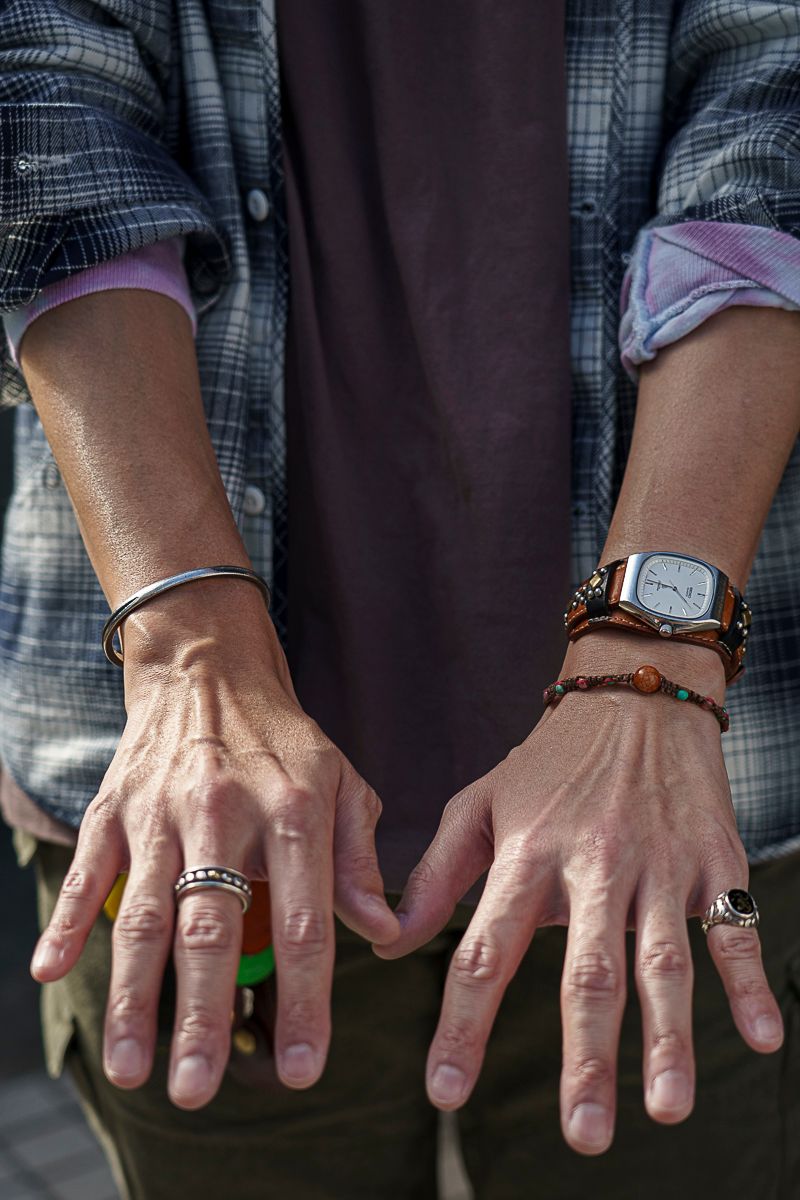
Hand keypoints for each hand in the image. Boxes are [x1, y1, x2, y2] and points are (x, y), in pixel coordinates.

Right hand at [30, 582, 400, 1108]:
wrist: (210, 668)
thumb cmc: (285, 740)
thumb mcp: (343, 783)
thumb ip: (360, 859)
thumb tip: (386, 932)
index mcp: (294, 811)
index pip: (304, 923)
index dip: (304, 1000)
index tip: (302, 1067)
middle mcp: (226, 813)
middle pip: (213, 928)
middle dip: (203, 1015)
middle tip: (197, 1090)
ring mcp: (163, 811)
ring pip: (145, 913)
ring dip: (134, 993)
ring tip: (133, 1066)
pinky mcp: (116, 806)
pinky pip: (91, 869)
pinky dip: (69, 920)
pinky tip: (52, 969)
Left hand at [375, 632, 782, 1154]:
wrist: (636, 694)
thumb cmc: (547, 762)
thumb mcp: (480, 805)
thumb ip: (437, 876)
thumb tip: (387, 947)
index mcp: (527, 854)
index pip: (486, 950)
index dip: (463, 1023)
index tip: (445, 1093)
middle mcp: (593, 862)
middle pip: (589, 971)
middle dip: (586, 1056)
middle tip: (582, 1135)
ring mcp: (659, 862)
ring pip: (665, 958)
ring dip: (670, 1037)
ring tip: (668, 1109)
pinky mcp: (714, 857)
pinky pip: (733, 925)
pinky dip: (748, 982)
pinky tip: (760, 1039)